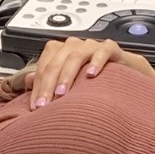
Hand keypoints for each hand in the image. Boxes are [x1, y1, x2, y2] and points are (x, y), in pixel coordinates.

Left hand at [27, 37, 154, 109]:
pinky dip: (96, 61)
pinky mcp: (111, 48)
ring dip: (67, 75)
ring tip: (62, 93)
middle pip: (56, 61)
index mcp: (61, 52)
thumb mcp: (70, 82)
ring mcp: (92, 46)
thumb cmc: (95, 78)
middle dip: (48, 84)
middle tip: (45, 105)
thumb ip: (49, 79)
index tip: (35, 107)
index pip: (44, 66)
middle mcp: (75, 46)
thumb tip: (29, 81)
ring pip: (75, 55)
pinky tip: (91, 75)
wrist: (125, 73)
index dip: (38, 86)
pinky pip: (103, 51)